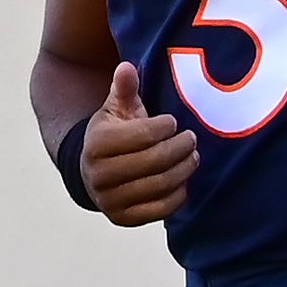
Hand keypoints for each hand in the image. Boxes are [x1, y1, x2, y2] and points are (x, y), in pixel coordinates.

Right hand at [81, 63, 196, 226]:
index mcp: (96, 143)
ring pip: (161, 185)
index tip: (173, 122)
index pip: (143, 135)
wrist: (93, 173)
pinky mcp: (124, 219)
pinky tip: (183, 181)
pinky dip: (178, 194)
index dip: (164, 127)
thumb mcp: (115, 109)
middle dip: (180, 148)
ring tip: (193, 157)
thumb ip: (123, 88)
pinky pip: (161, 209)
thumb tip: (127, 67)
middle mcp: (99, 175)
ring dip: (184, 169)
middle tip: (192, 139)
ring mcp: (110, 200)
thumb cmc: (112, 134)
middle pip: (155, 161)